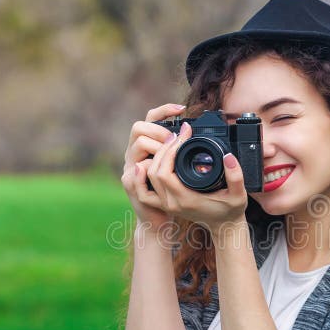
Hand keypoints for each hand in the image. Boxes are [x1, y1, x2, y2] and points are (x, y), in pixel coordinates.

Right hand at [120, 103, 184, 232]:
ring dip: (156, 146)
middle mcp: (136, 154)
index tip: (182, 109)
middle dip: (160, 131)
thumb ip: (184, 152)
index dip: (164, 110)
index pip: (151, 119)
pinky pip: (133, 173)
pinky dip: (143, 170)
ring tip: (170, 154)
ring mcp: (131, 168)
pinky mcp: (130, 184)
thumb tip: (199, 135)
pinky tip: (150, 168)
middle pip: (139, 127)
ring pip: (138, 145)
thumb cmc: (173, 193)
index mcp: (149, 147)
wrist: (159, 220)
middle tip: (177, 139)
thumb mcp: (181, 168)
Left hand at [138, 119, 248, 233]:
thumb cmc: (231, 211)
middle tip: (177, 135)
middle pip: (154, 171)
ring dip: (155, 157)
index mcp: (186, 199)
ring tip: (170, 143)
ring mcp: (166, 204)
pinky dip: (142, 177)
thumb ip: (236, 176)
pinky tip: (148, 162)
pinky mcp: (165, 203)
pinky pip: (145, 191)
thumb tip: (228, 156)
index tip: (184, 134)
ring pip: (148, 177)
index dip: (171, 149)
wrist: (224, 226)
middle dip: (164, 149)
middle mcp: (172, 203)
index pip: (165, 171)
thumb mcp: (239, 195)